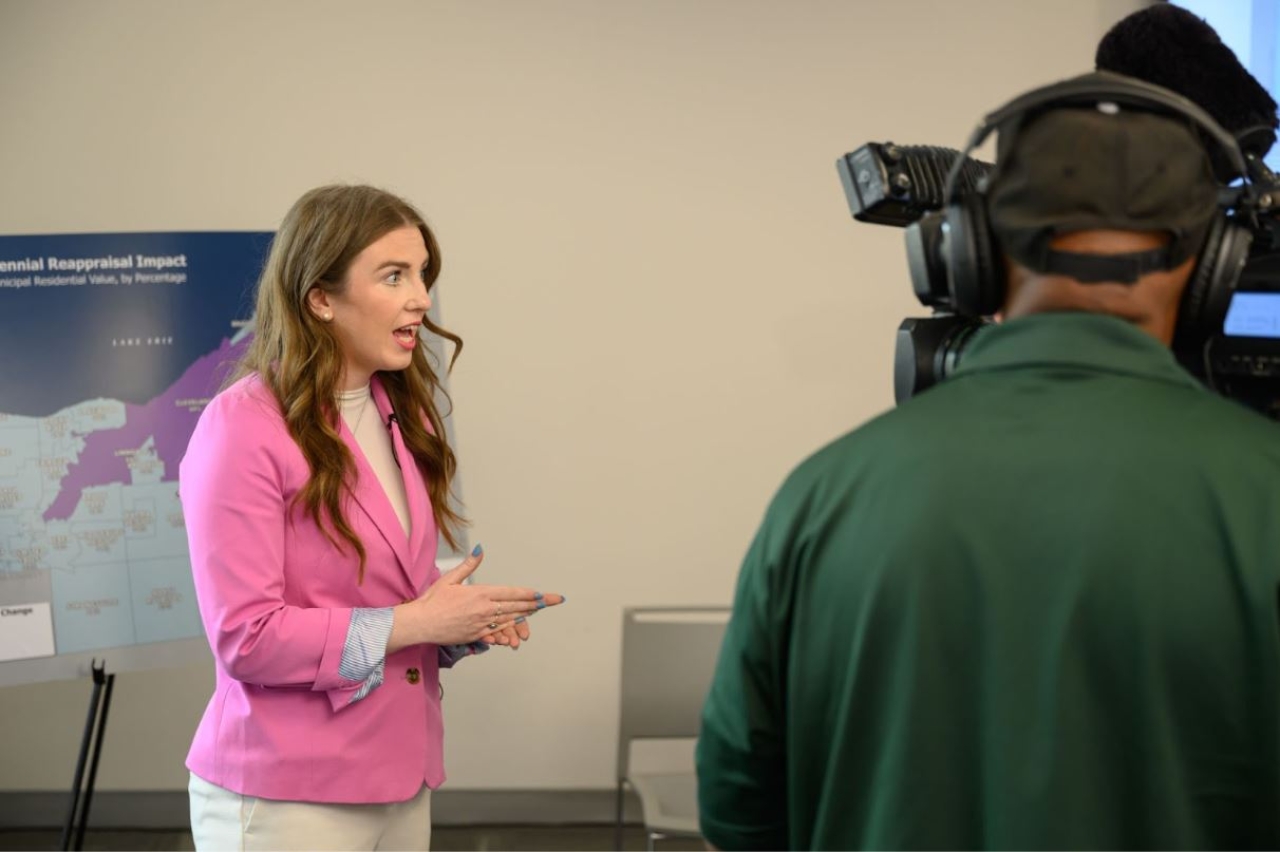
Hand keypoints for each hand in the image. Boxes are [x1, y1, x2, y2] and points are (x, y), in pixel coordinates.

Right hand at [387, 546, 563, 652]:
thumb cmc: (432, 600)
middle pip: (517, 606)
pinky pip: (498, 633)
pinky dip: (511, 628)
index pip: (512, 593)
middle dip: (537, 604)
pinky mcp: (476, 636)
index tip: (543, 593)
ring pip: (511, 620)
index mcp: (480, 593)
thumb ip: (468, 565)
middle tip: (553, 601)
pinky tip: (519, 626)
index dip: (530, 594)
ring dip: (527, 615)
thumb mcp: (450, 579)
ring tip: (540, 610)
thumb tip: (480, 550)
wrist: (420, 623)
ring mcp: (482, 625)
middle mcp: (485, 610)